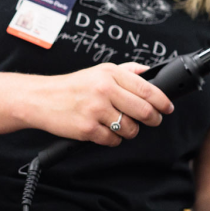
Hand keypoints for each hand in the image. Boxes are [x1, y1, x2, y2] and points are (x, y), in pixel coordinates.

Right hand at [16, 63, 173, 145]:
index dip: (163, 101)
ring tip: (122, 125)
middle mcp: (105, 90)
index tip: (168, 107)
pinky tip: (106, 131)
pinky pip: (113, 140)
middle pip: (144, 111)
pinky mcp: (88, 129)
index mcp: (111, 74)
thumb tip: (150, 72)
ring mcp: (96, 110)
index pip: (147, 89)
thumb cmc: (73, 86)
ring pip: (130, 129)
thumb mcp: (100, 70)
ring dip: (131, 131)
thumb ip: (127, 71)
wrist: (41, 98)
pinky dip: (114, 139)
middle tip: (153, 120)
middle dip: (154, 119)